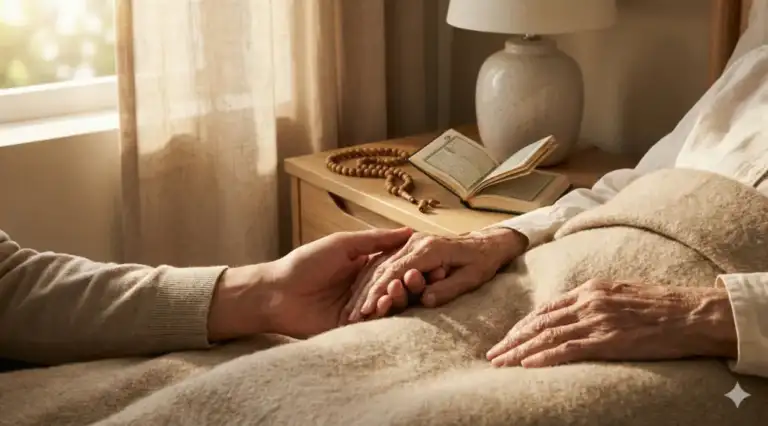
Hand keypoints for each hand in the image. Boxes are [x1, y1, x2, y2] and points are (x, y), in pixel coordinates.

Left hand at [207, 227, 412, 339]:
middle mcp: (366, 286)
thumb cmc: (305, 262)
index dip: (411, 264)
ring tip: (394, 292)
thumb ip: (375, 240)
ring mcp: (360, 308)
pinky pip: (374, 323)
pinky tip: (382, 307)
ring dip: (394, 298)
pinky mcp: (352, 328)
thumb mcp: (342, 244)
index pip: (396, 264)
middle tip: (413, 279)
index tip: (429, 261)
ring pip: (388, 305)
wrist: (277, 293)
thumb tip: (408, 230)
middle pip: (395, 286)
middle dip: (406, 283)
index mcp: (365, 265)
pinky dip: (380, 315)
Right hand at [344, 227, 527, 322]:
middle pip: (384, 268)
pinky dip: (373, 280)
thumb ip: (447, 288)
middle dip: (367, 293)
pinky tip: (363, 296)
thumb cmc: (482, 262)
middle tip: (353, 316)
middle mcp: (416, 242)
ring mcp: (411, 242)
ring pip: (381, 265)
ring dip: (366, 288)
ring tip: (353, 311)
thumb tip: (425, 300)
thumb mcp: (472, 277)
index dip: (380, 291)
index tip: (368, 310)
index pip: (397, 271)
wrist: (487, 243)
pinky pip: (387, 263)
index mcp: (429, 248)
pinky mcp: (410, 247)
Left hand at [486, 279, 737, 367]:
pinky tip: (527, 365)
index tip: (507, 338)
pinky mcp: (608, 340)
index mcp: (590, 290)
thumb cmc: (661, 306)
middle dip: (512, 339)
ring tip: (501, 363)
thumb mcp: (621, 294)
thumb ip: (595, 302)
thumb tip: (573, 314)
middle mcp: (588, 302)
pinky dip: (544, 357)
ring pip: (547, 336)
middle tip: (492, 354)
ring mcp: (597, 320)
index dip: (523, 325)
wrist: (692, 313)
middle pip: (540, 323)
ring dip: (520, 351)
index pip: (546, 309)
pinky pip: (569, 349)